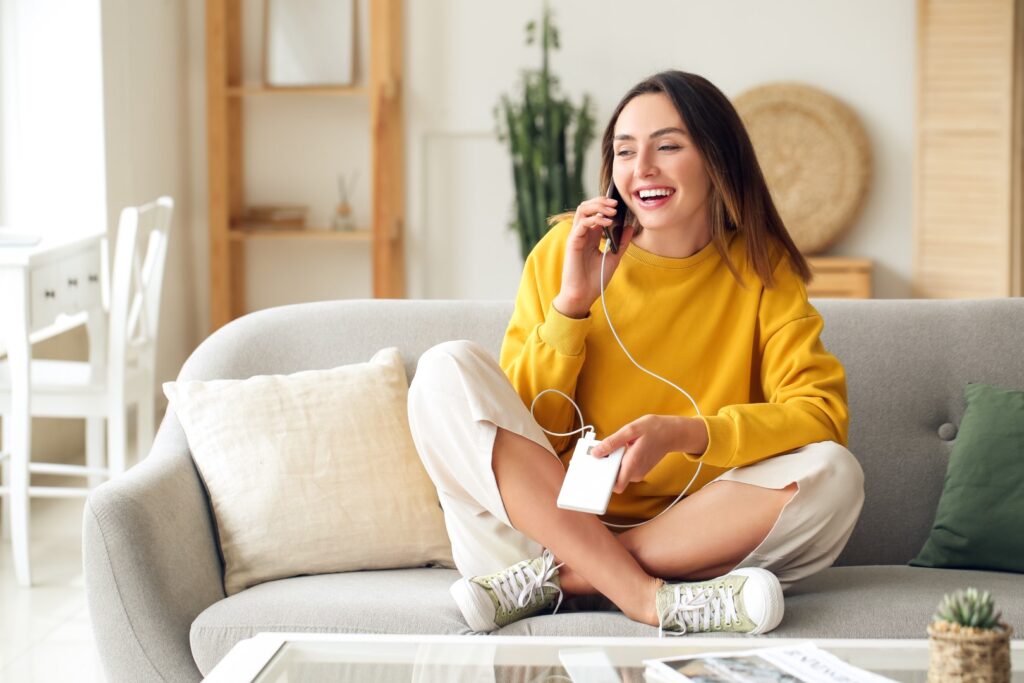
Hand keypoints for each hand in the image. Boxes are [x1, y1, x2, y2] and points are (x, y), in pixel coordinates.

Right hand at [552, 195, 636, 318]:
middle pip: (587, 206)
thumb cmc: (595, 279)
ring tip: (612, 210)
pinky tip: (607, 222)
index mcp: (591, 236)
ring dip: (598, 206)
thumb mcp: (614, 258)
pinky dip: (595, 219)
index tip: (620, 205)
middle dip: (601, 201)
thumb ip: (621, 243)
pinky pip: (582, 223)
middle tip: (616, 203)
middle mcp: (583, 234)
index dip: (606, 205)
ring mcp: (577, 237)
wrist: (583, 295)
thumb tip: (629, 227)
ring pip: (583, 210)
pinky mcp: (573, 242)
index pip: (596, 212)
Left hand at [591, 415, 707, 493]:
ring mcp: (638, 472)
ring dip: (611, 462)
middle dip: (604, 467)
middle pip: (613, 478)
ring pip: (617, 472)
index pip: (615, 486)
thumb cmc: (654, 429)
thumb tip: (596, 452)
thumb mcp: (631, 430)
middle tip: (599, 451)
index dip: (602, 481)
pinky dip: (618, 460)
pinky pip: (623, 468)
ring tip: (612, 446)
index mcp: (633, 463)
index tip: (594, 471)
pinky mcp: (638, 469)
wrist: (672, 433)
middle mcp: (636, 472)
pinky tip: (621, 448)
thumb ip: (612, 442)